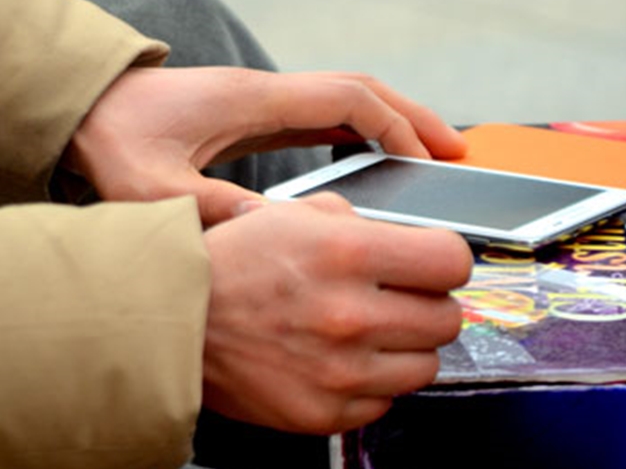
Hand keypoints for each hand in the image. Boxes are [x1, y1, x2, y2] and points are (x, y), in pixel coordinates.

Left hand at [64, 67, 465, 224]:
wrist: (79, 109)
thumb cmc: (112, 143)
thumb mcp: (158, 189)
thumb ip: (215, 211)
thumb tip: (281, 237)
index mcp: (254, 102)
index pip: (348, 99)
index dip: (398, 125)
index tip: (431, 158)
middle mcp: (265, 94)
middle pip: (360, 92)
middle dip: (412, 119)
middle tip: (457, 153)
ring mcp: (259, 102)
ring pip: (344, 102)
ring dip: (389, 124)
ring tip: (428, 159)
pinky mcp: (248, 117)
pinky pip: (320, 117)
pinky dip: (356, 133)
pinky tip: (368, 162)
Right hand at [201, 193, 471, 433]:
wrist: (174, 323)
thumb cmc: (229, 266)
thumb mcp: (291, 214)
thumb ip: (356, 221)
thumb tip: (406, 240)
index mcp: (347, 254)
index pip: (452, 261)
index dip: (445, 259)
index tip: (433, 264)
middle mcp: (350, 315)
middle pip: (448, 318)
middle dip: (428, 304)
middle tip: (397, 298)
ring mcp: (340, 372)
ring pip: (425, 365)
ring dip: (405, 348)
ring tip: (367, 332)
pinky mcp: (325, 413)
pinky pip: (385, 401)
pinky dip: (371, 383)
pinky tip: (340, 361)